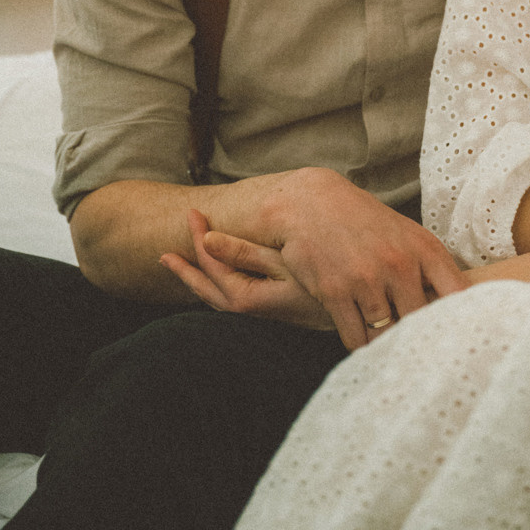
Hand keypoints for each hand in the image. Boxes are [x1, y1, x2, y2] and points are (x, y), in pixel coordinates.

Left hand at [160, 210, 333, 328]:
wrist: (362, 317)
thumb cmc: (327, 284)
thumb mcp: (287, 263)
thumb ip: (246, 253)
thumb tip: (208, 240)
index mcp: (251, 296)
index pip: (214, 266)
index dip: (199, 239)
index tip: (192, 213)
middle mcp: (255, 310)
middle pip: (210, 290)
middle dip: (188, 269)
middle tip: (167, 254)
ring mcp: (267, 313)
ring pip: (222, 300)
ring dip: (202, 282)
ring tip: (186, 268)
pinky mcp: (281, 311)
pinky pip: (239, 301)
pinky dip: (223, 289)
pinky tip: (228, 279)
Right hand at [255, 168, 466, 349]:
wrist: (312, 203)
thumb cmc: (365, 222)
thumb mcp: (406, 235)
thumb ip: (429, 269)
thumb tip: (455, 311)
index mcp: (424, 249)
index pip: (456, 294)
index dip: (461, 320)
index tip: (458, 336)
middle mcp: (399, 264)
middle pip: (420, 324)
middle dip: (416, 337)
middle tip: (413, 347)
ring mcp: (367, 279)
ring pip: (386, 335)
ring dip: (384, 342)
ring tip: (384, 341)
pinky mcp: (336, 293)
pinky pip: (356, 339)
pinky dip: (359, 343)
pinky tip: (360, 334)